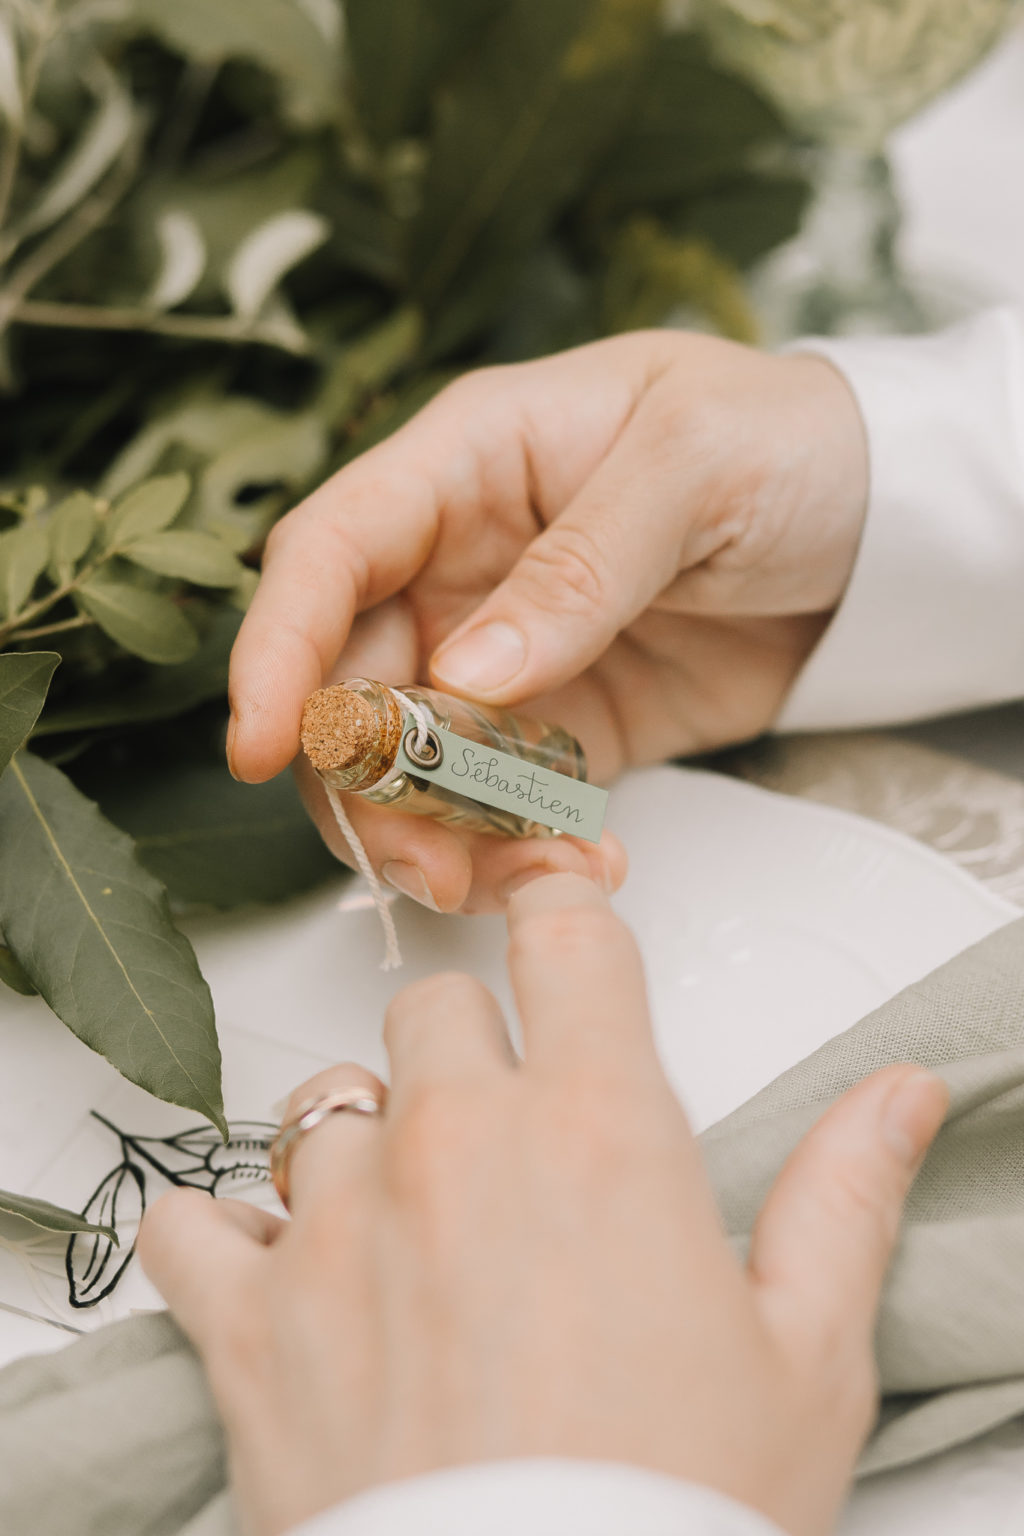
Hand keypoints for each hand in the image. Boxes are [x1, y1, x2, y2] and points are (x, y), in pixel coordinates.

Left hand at [140, 873, 945, 1535]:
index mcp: (596, 1132)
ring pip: (324, 1103)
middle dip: (471, 1048)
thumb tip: (894, 1096)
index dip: (562, 905)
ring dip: (365, 1148)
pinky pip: (193, 1223)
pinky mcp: (247, 1322)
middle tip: (507, 1133)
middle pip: (434, 1007)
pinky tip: (273, 1271)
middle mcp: (455, 1149)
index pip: (565, 939)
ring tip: (411, 1235)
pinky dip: (227, 1235)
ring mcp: (340, 1227)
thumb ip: (843, 1196)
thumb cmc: (670, 1515)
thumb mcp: (805, 1357)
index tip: (558, 911)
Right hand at [228, 331, 867, 912]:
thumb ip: (580, 564)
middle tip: (422, 861)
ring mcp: (510, 656)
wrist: (882, 523)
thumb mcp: (692, 465)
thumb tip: (469, 673)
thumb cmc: (789, 441)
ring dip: (442, 837)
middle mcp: (464, 564)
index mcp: (470, 463)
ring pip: (417, 765)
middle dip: (364, 783)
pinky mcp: (565, 731)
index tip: (262, 743)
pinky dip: (521, 854)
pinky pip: (506, 805)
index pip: (331, 551)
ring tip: (526, 883)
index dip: (278, 646)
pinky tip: (585, 870)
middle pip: (352, 683)